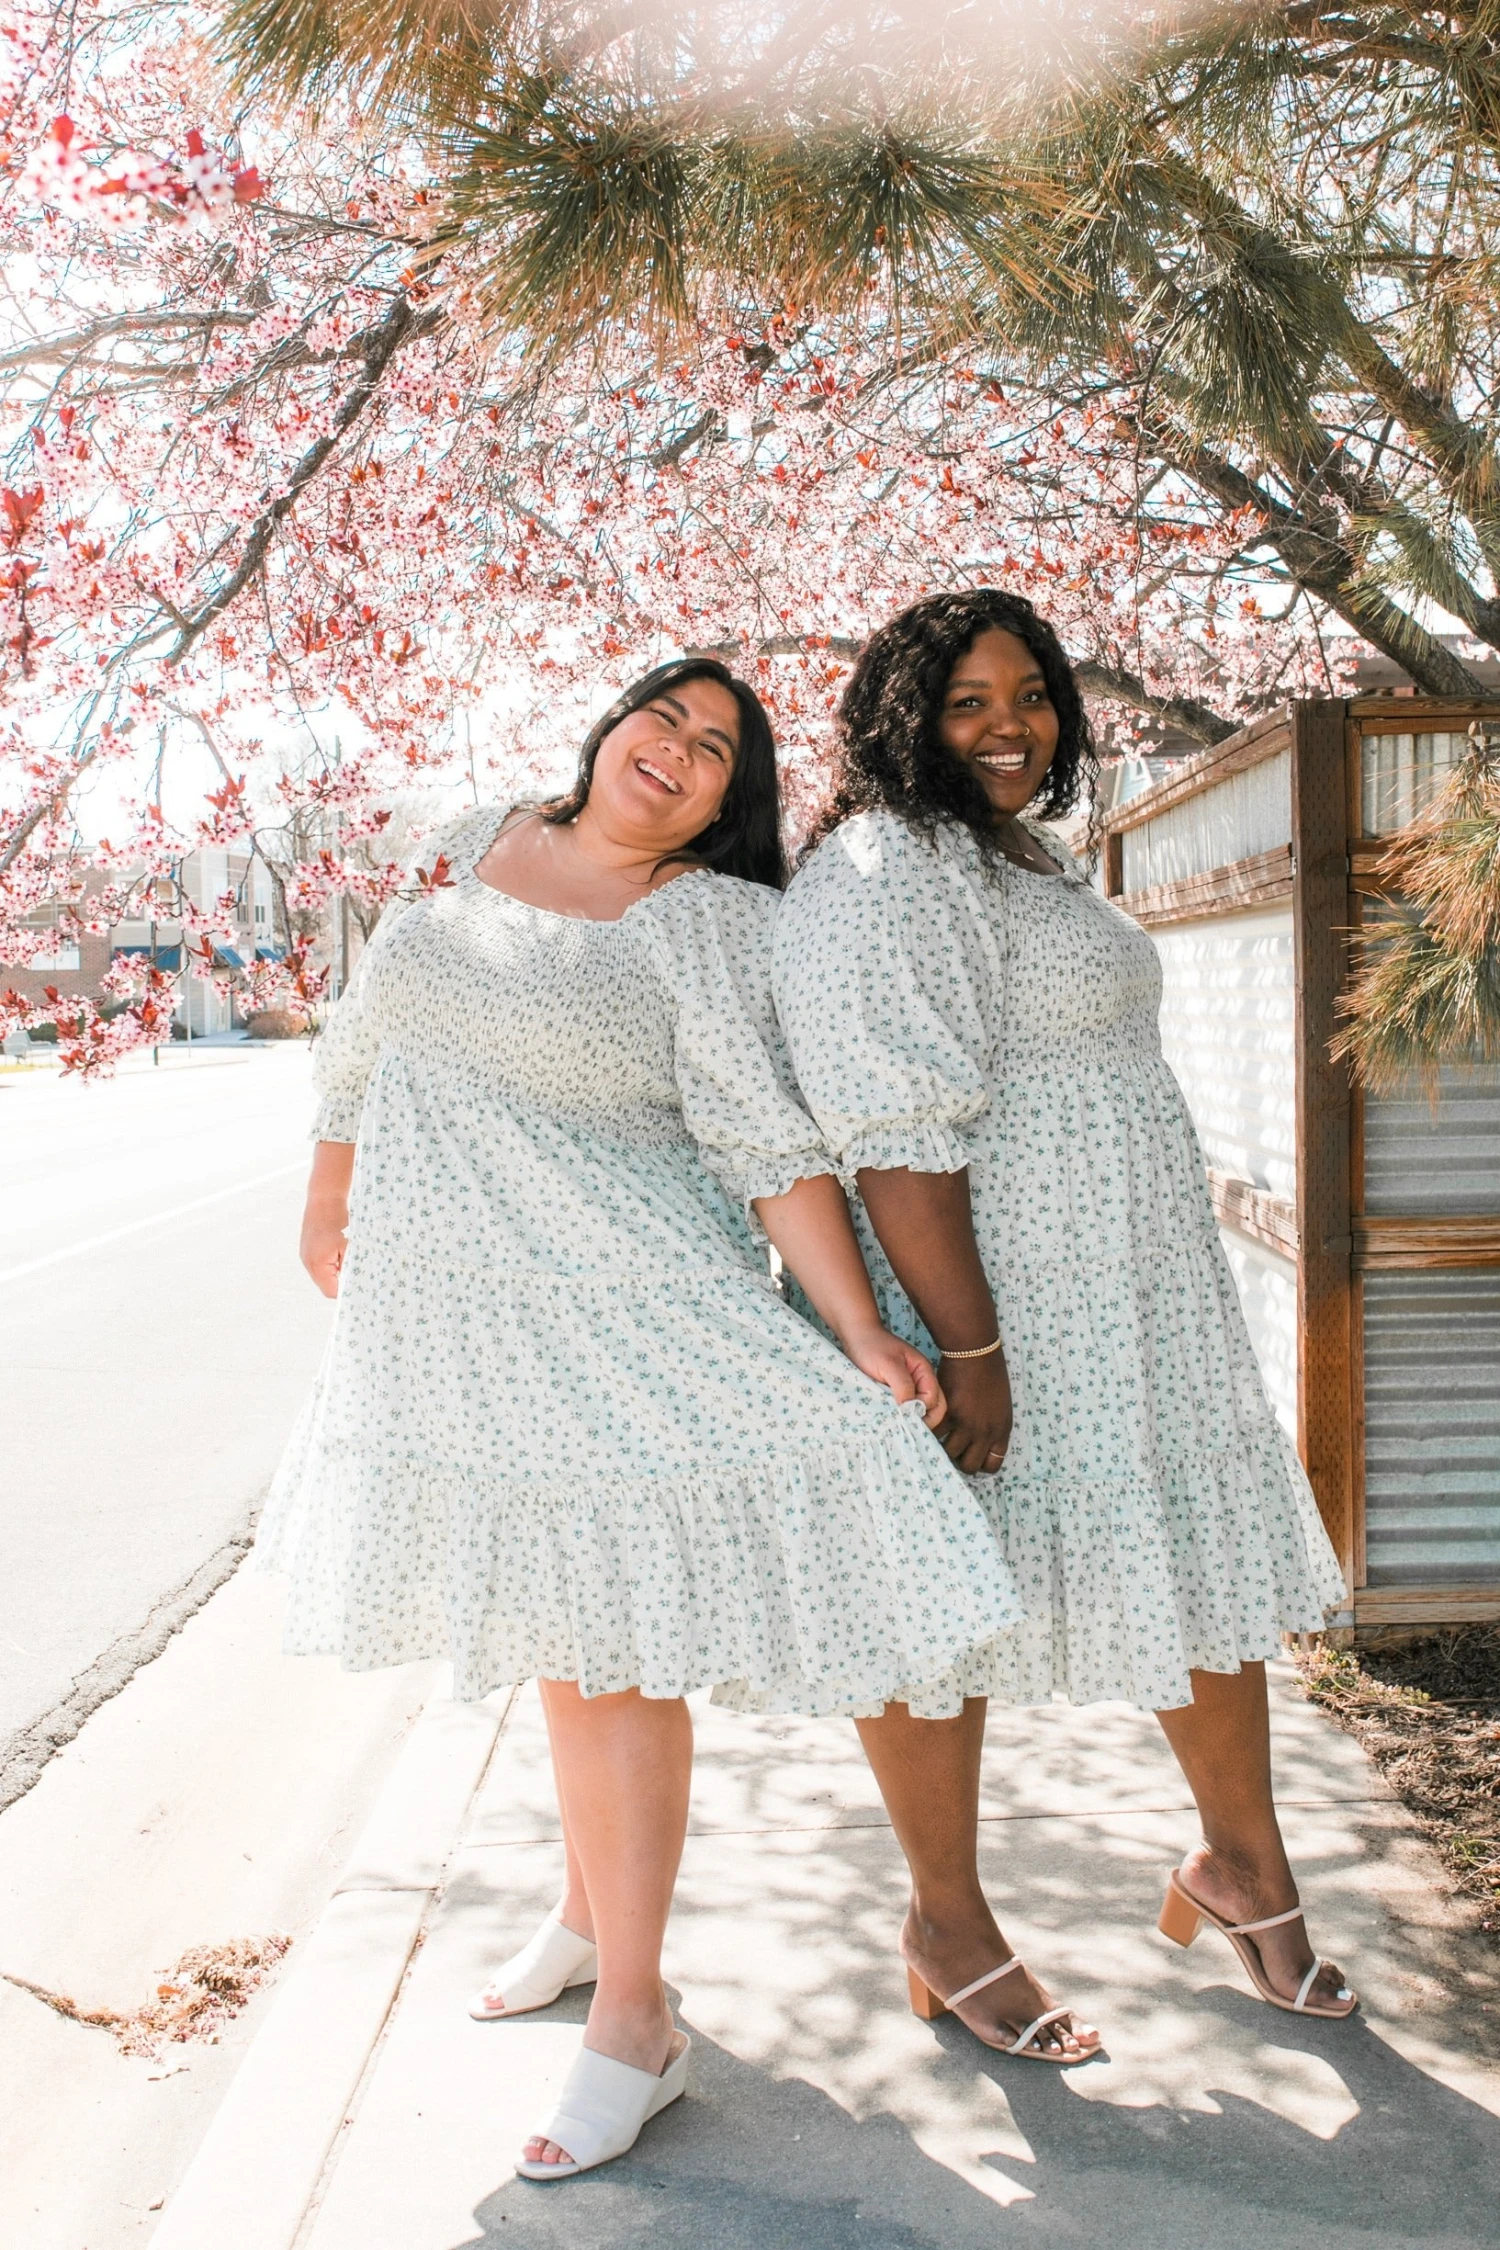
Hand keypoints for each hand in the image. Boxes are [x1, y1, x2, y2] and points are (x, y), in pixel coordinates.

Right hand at [300, 1194, 347, 1297]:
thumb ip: (350, 1267)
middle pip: (325, 1285)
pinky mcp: (306, 1249)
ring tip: (346, 1258)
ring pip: (322, 1275)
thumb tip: (354, 1282)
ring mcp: (305, 1256)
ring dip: (335, 1272)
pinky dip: (329, 1264)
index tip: (358, 1286)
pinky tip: (338, 1252)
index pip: (330, 1291)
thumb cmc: (338, 1221)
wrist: (324, 1199)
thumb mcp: (349, 1246)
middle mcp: (307, 1263)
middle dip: (340, 1282)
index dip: (345, 1291)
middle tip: (356, 1272)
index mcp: (317, 1265)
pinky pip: (318, 1265)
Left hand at [842, 1326, 946, 1425]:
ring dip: (908, 1419)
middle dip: (921, 1421)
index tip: (903, 1416)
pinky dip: (898, 1416)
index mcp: (924, 1373)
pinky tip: (886, 1420)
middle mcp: (920, 1382)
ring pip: (918, 1411)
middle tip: (902, 1427)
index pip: (934, 1401)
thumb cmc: (872, 1347)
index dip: (921, 1411)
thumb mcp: (889, 1365)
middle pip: (933, 1409)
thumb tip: (910, 1410)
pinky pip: (903, 1409)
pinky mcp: (895, 1394)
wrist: (856, 1337)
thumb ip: (903, 1386)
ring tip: (893, 1425)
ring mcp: (908, 1389)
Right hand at [933, 1351, 1012, 1473]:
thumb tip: (978, 1439)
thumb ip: (991, 1424)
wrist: (976, 1352)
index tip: (970, 1457)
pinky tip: (927, 1426)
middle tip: (950, 1450)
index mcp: (1001, 1430)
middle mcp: (985, 1432)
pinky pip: (935, 1434)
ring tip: (936, 1439)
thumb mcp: (1000, 1404)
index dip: (979, 1464)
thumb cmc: (990, 1373)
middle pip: (968, 1466)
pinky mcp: (948, 1414)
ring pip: (949, 1453)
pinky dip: (929, 1431)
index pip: (992, 1465)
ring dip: (942, 1447)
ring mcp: (966, 1425)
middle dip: (958, 1461)